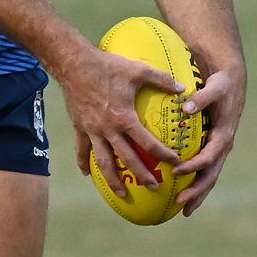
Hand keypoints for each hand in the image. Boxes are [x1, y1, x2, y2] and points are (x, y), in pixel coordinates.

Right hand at [60, 45, 183, 195]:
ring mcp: (92, 130)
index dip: (164, 155)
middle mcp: (109, 129)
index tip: (176, 162)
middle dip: (142, 175)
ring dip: (113, 179)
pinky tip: (86, 173)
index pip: (149, 143)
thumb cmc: (107, 66)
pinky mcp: (79, 126)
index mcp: (125, 118)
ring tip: (122, 193)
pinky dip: (83, 162)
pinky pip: (81, 149)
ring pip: (103, 161)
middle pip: (127, 159)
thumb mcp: (137, 70)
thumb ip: (161, 79)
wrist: (74, 63)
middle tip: (154, 187)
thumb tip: (182, 88)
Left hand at [172, 66, 246, 215]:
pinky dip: (195, 181)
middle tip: (180, 204)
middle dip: (197, 191)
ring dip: (197, 193)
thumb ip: (201, 98)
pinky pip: (204, 168)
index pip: (209, 156)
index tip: (177, 171)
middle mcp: (222, 146)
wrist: (232, 83)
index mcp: (224, 135)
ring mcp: (218, 149)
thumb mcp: (215, 88)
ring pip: (209, 176)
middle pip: (211, 174)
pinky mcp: (212, 147)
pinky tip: (180, 191)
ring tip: (183, 209)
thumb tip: (185, 107)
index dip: (195, 165)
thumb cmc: (222, 85)